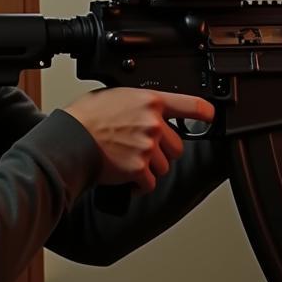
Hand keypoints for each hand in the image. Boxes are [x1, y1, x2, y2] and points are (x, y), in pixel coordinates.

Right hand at [63, 88, 215, 192]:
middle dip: (163, 152)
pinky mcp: (139, 168)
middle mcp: (154, 123)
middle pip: (177, 146)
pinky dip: (139, 184)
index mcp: (150, 101)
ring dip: (149, 169)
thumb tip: (150, 110)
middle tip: (142, 149)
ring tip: (128, 160)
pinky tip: (125, 176)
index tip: (211, 117)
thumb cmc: (85, 118)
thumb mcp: (117, 96)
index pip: (191, 105)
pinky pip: (149, 183)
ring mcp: (148, 146)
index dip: (205, 113)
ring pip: (164, 166)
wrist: (69, 139)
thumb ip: (140, 103)